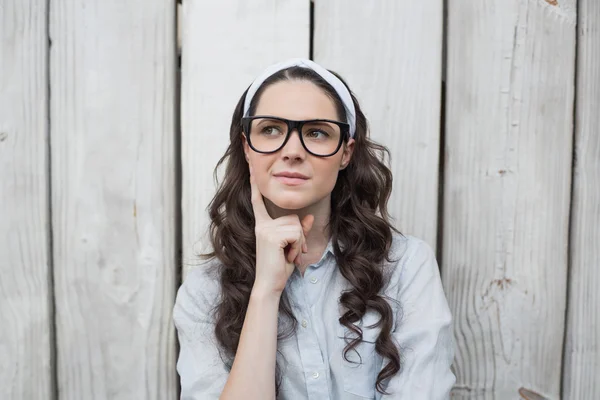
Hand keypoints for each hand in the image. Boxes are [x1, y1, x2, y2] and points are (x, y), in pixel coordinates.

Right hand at [249, 165, 313, 293]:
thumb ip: (299, 231)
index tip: (251, 167)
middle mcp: (262, 225)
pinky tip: (287, 256)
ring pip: (297, 226)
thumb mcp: (292, 246)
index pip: (258, 201)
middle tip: (292, 252)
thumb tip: (308, 218)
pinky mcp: (272, 235)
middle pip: (293, 217)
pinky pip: (296, 233)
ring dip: (299, 243)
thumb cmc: (279, 267)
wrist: (269, 284)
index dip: (255, 185)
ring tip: (288, 255)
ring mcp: (265, 229)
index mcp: (262, 225)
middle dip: (300, 236)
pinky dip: (297, 247)